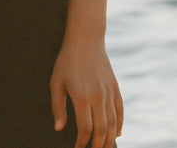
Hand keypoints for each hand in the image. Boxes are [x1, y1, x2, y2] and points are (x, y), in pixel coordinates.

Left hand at [50, 31, 121, 146]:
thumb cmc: (67, 61)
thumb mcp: (56, 83)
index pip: (85, 128)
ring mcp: (109, 92)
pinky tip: (117, 133)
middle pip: (102, 129)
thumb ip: (57, 107)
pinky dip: (120, 124)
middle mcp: (98, 97)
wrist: (86, 39)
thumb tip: (59, 128)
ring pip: (113, 123)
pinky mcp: (115, 87)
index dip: (82, 143)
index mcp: (82, 97)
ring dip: (110, 139)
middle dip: (98, 145)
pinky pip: (120, 110)